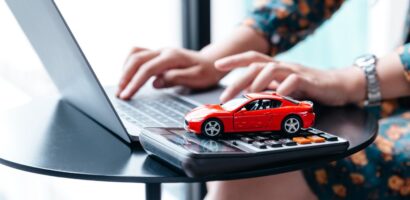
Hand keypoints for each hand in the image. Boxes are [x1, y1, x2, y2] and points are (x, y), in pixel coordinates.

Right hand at [117, 47, 224, 99]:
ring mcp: (159, 51)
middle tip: (119, 94)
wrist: (211, 62)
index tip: (126, 95)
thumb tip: (155, 83)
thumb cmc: (206, 72)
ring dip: (125, 70)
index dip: (135, 83)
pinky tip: (129, 77)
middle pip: (136, 60)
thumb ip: (175, 79)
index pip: (147, 69)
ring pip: (135, 54)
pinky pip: (138, 55)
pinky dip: (130, 65)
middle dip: (125, 77)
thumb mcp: (195, 78)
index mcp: (172, 57)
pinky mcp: (157, 55)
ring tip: (122, 87)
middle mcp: (163, 51)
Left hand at [215, 51, 365, 105]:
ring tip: (249, 92)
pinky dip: (285, 87)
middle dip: (238, 79)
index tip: (217, 65)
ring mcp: (296, 72)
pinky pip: (295, 81)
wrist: (339, 85)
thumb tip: (248, 92)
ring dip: (259, 81)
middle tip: (225, 94)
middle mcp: (283, 66)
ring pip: (273, 69)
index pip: (252, 59)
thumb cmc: (309, 87)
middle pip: (257, 66)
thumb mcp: (284, 87)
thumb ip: (269, 88)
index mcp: (276, 67)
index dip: (234, 60)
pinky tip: (278, 95)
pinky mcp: (309, 81)